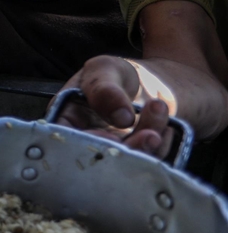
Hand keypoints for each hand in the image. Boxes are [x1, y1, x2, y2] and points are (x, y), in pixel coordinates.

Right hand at [55, 56, 173, 157]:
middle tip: (151, 135)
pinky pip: (149, 163)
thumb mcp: (106, 69)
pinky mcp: (136, 162)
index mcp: (65, 121)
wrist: (152, 84)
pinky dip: (162, 144)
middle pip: (100, 159)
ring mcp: (112, 155)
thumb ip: (106, 89)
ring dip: (150, 141)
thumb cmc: (118, 75)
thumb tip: (121, 117)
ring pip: (128, 163)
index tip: (113, 139)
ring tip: (160, 107)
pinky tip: (166, 121)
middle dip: (128, 149)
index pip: (66, 142)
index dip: (87, 146)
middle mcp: (85, 143)